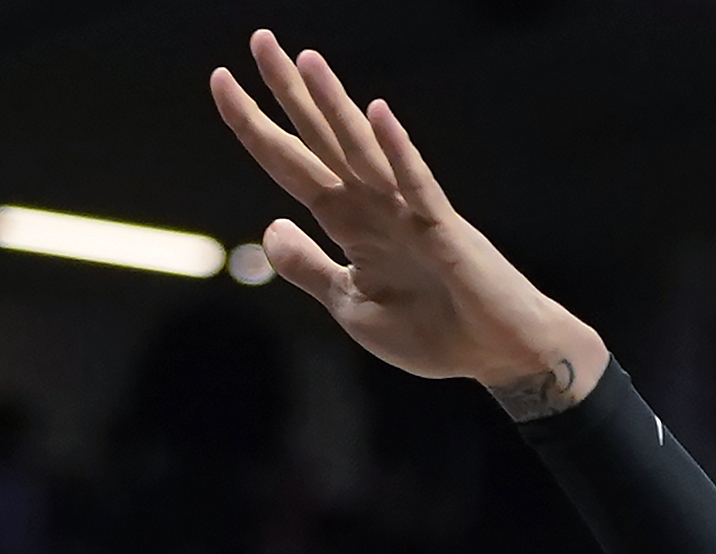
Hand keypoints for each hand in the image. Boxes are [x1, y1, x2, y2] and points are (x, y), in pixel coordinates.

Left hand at [210, 30, 609, 411]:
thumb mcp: (351, 306)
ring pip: (363, 151)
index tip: (220, 81)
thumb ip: (310, 269)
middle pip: (321, 139)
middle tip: (258, 38)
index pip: (291, 165)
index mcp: (349, 224)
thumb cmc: (432, 333)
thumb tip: (269, 228)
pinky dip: (397, 151)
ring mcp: (410, 214)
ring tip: (307, 60)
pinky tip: (379, 114)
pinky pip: (417, 186)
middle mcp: (375, 206)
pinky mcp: (444, 233)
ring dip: (335, 106)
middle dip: (289, 92)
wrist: (495, 354)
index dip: (254, 127)